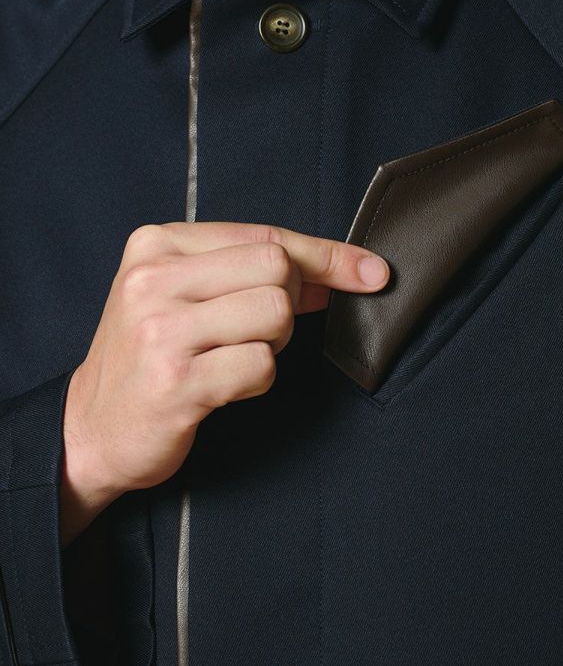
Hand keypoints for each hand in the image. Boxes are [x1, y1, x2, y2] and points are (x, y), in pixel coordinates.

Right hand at [59, 222, 389, 544]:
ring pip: (275, 313)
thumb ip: (251, 272)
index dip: (326, 255)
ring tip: (230, 356)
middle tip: (250, 330)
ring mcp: (160, 330)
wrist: (88, 429)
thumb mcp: (185, 293)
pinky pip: (261, 366)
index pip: (265, 236)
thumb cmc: (150, 354)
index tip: (370, 271)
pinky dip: (257, 379)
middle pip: (278, 269)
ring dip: (271, 343)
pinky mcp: (175, 382)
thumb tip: (343, 269)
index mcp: (157, 244)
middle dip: (286, 303)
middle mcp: (153, 278)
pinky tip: (221, 386)